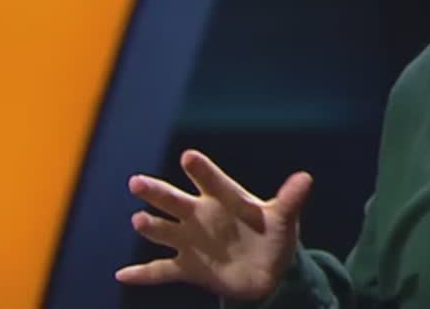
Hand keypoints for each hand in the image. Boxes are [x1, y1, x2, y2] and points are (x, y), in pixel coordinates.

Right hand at [115, 149, 312, 300]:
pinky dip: (142, 274)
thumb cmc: (273, 235)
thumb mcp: (284, 218)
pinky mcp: (188, 267)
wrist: (268, 269)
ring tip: (140, 220)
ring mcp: (191, 241)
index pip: (213, 182)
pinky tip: (122, 274)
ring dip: (152, 227)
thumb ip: (290, 200)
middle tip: (137, 182)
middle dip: (157, 193)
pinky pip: (160, 270)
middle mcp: (202, 216)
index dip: (203, 171)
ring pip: (164, 231)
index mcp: (226, 200)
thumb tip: (306, 178)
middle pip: (176, 201)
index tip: (189, 156)